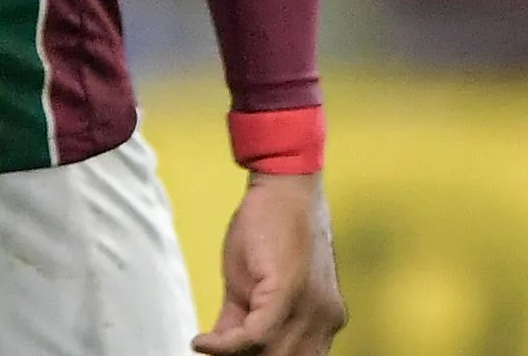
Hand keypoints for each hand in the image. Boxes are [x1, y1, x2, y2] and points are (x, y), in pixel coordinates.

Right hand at [193, 172, 344, 354]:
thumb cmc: (270, 230)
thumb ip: (241, 318)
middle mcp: (326, 321)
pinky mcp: (289, 294)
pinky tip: (201, 343)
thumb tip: (219, 347)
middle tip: (211, 354)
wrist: (285, 189)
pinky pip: (255, 336)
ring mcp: (312, 310)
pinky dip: (224, 346)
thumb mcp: (254, 284)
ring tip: (205, 349)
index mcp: (324, 321)